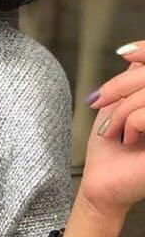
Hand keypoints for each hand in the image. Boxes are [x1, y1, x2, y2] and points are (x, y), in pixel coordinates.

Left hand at [81, 40, 144, 219]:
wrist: (102, 184)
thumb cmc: (110, 147)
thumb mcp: (118, 104)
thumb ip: (132, 78)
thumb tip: (134, 53)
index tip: (125, 53)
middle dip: (121, 87)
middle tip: (102, 106)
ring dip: (123, 110)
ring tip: (117, 131)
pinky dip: (131, 123)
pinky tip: (130, 140)